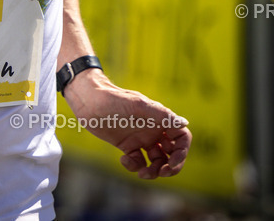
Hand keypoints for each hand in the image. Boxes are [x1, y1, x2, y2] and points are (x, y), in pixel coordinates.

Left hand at [64, 72, 190, 178]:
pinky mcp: (128, 146)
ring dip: (154, 170)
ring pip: (157, 161)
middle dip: (171, 166)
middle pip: (172, 152)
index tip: (171, 163)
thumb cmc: (113, 99)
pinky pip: (138, 161)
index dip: (182, 152)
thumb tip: (184, 123)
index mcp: (160, 119)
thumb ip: (162, 115)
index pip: (181, 137)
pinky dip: (134, 166)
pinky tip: (124, 160)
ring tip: (142, 174)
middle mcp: (154, 129)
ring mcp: (141, 138)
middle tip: (162, 173)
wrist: (89, 101)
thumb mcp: (138, 106)